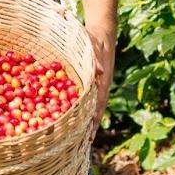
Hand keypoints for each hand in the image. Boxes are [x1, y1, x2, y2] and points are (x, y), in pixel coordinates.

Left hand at [85, 25, 115, 141]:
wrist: (102, 30)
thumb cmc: (96, 37)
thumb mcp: (95, 44)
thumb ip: (96, 58)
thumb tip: (100, 73)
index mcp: (102, 81)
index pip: (98, 105)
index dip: (93, 120)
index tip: (89, 135)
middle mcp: (100, 86)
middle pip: (94, 110)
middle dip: (88, 126)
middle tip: (80, 144)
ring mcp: (95, 84)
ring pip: (89, 105)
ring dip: (83, 119)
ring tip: (75, 136)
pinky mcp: (90, 80)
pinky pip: (84, 96)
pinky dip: (79, 107)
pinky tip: (71, 114)